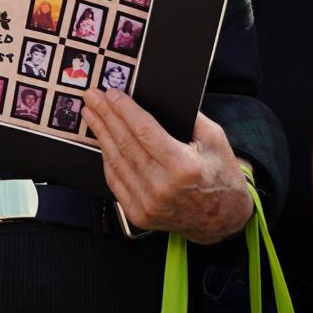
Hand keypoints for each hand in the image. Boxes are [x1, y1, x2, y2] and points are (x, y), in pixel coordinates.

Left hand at [84, 94, 252, 243]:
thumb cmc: (220, 175)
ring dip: (100, 134)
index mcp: (183, 166)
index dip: (125, 110)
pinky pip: (115, 181)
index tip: (111, 93)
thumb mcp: (215, 140)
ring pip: (116, 161)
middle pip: (125, 143)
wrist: (222, 219)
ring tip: (90, 114)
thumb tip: (160, 97)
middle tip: (92, 96)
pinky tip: (101, 140)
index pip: (144, 131)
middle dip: (106, 116)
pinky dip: (106, 158)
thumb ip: (190, 116)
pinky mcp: (138, 214)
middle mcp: (162, 187)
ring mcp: (148, 203)